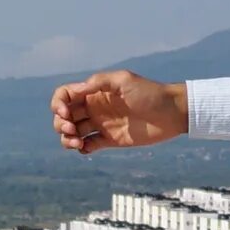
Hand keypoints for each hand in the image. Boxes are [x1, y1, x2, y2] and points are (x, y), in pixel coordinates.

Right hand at [51, 70, 186, 152]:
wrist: (172, 112)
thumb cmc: (150, 92)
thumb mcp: (124, 80)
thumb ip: (98, 82)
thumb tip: (77, 91)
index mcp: (94, 92)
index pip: (64, 96)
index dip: (57, 104)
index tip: (65, 113)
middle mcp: (94, 108)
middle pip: (64, 116)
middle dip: (60, 124)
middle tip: (72, 129)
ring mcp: (102, 125)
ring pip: (73, 133)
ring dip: (67, 139)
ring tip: (77, 143)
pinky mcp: (111, 140)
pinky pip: (89, 146)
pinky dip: (82, 149)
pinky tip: (87, 148)